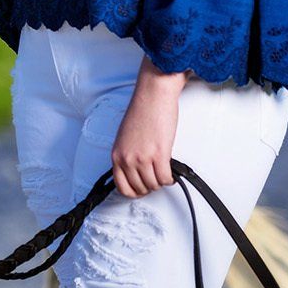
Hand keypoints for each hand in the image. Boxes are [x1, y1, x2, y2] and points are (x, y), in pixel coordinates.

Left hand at [110, 81, 180, 197]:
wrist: (153, 96)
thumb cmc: (142, 110)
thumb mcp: (125, 137)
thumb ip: (128, 154)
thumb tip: (134, 169)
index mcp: (117, 154)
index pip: (122, 186)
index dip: (134, 192)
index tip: (141, 190)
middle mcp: (128, 158)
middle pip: (140, 188)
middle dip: (150, 187)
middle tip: (155, 180)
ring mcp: (143, 158)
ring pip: (153, 185)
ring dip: (160, 182)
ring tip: (163, 174)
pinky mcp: (159, 155)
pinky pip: (165, 178)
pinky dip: (170, 179)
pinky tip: (170, 173)